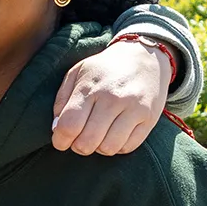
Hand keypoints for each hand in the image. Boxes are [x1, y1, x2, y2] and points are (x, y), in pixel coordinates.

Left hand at [52, 39, 171, 155]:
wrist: (144, 57)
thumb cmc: (104, 69)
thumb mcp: (77, 74)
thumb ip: (62, 100)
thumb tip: (57, 128)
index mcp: (90, 88)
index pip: (69, 126)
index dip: (60, 140)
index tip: (60, 141)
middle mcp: (113, 99)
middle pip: (88, 141)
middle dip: (78, 147)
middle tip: (79, 140)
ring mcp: (134, 110)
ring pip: (108, 148)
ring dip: (98, 148)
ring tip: (97, 136)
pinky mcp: (149, 119)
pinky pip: (128, 147)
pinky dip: (117, 147)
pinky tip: (114, 135)